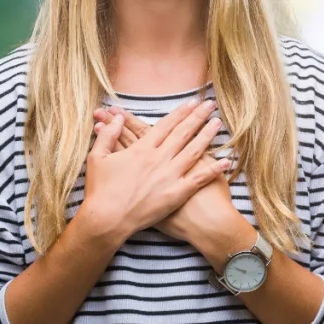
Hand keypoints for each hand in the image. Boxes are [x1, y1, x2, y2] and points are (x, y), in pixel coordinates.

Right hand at [80, 99, 230, 245]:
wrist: (106, 221)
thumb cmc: (99, 191)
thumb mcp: (97, 158)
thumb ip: (108, 135)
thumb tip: (118, 118)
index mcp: (141, 149)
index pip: (166, 125)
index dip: (180, 112)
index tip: (192, 103)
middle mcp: (158, 159)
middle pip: (183, 133)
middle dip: (198, 117)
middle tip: (210, 105)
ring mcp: (169, 176)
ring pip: (193, 151)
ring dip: (207, 135)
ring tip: (218, 123)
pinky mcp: (176, 194)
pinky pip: (199, 179)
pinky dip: (213, 169)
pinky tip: (225, 161)